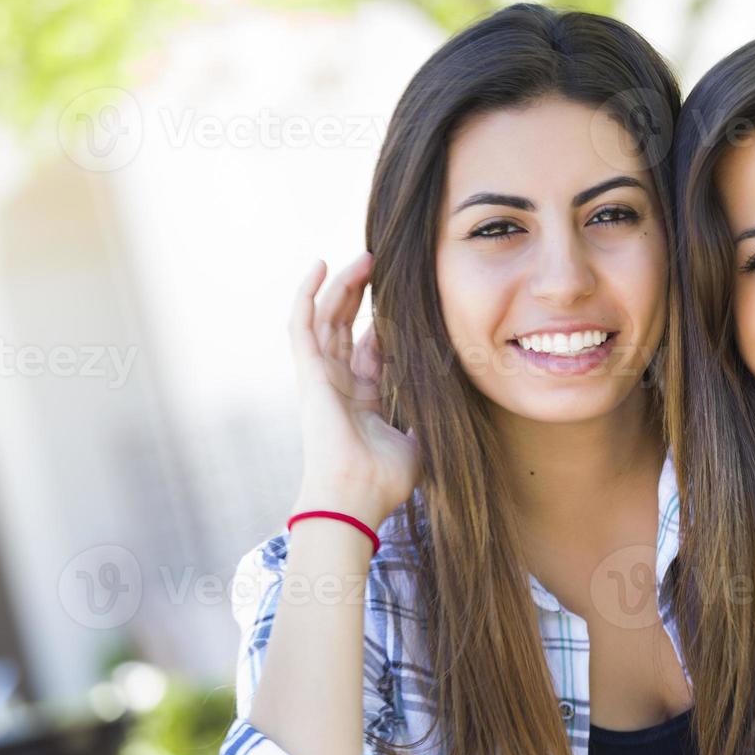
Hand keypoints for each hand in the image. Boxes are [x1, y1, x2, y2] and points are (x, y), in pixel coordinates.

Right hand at [288, 252, 420, 526]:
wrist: (356, 496)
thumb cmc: (385, 479)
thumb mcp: (419, 442)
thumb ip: (427, 421)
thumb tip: (451, 408)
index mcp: (363, 399)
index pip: (372, 350)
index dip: (386, 322)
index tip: (408, 297)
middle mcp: (339, 384)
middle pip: (347, 326)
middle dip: (363, 293)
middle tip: (382, 263)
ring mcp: (321, 376)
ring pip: (327, 317)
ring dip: (343, 285)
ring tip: (363, 257)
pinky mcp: (308, 371)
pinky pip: (302, 323)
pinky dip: (307, 292)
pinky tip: (321, 264)